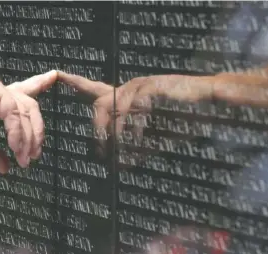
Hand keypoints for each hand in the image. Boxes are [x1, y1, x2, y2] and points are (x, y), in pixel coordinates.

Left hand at [57, 72, 212, 152]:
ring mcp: (140, 86)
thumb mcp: (153, 138)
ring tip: (120, 152)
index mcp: (127, 96)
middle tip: (101, 152)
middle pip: (99, 104)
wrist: (208, 103)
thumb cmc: (181, 119)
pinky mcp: (151, 87)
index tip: (59, 74)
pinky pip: (133, 109)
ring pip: (114, 108)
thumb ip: (135, 149)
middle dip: (98, 131)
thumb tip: (118, 166)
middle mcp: (129, 87)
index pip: (95, 89)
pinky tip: (141, 142)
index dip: (77, 82)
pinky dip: (134, 129)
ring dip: (115, 133)